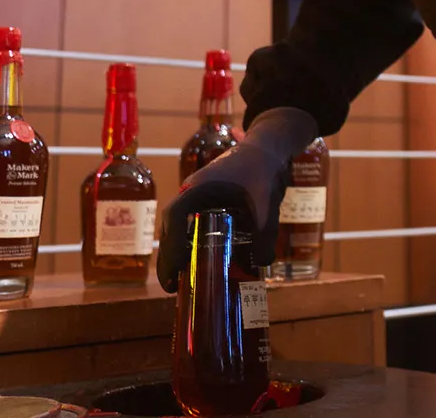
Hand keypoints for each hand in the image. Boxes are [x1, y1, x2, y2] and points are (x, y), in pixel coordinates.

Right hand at [157, 107, 317, 291]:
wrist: (267, 148)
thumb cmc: (262, 169)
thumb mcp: (266, 202)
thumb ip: (265, 231)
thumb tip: (263, 264)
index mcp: (199, 188)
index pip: (175, 216)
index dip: (171, 244)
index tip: (176, 269)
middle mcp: (192, 193)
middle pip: (170, 226)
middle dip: (168, 257)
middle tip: (172, 286)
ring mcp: (197, 197)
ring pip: (178, 228)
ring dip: (176, 253)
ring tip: (179, 282)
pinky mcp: (207, 202)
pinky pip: (191, 226)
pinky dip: (190, 245)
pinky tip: (198, 264)